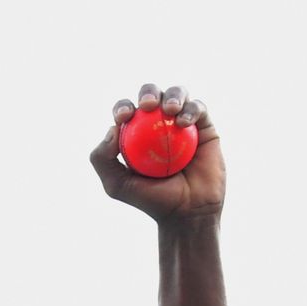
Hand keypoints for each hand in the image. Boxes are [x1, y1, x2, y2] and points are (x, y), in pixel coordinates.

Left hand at [90, 84, 223, 221]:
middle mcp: (159, 124)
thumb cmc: (151, 200)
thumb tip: (111, 128)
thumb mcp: (116, 184)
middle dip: (147, 92)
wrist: (187, 211)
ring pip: (177, 94)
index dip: (123, 107)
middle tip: (147, 105)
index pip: (127, 111)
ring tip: (170, 109)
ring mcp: (182, 123)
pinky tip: (184, 123)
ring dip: (172, 95)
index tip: (124, 117)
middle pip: (151, 95)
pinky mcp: (204, 126)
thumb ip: (102, 158)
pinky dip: (191, 109)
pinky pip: (198, 108)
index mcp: (136, 133)